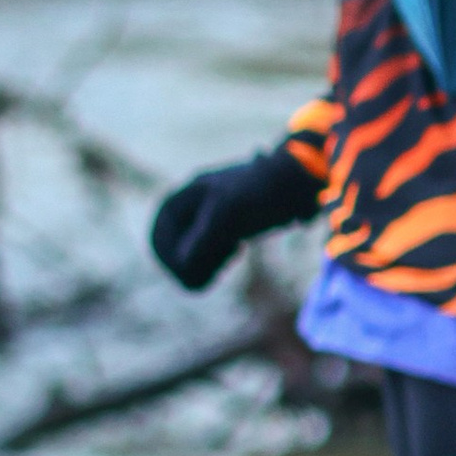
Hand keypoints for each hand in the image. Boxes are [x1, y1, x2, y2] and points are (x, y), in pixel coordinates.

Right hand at [149, 148, 322, 291]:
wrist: (295, 183)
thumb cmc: (260, 193)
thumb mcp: (229, 214)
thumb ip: (202, 239)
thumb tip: (181, 264)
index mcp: (182, 198)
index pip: (159, 240)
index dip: (172, 262)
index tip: (195, 272)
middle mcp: (188, 208)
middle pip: (171, 251)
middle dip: (191, 265)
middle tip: (218, 266)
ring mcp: (204, 218)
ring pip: (188, 256)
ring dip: (205, 264)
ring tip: (231, 255)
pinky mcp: (222, 228)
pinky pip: (205, 254)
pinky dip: (215, 261)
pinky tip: (235, 252)